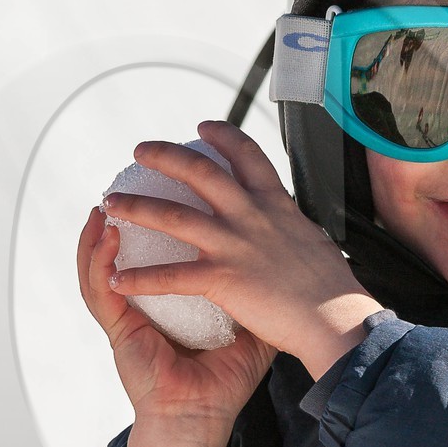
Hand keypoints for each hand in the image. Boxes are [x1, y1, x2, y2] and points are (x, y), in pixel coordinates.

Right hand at [78, 204, 275, 446]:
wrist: (203, 418)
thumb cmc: (223, 381)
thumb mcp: (251, 329)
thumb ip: (261, 295)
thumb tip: (291, 265)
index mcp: (175, 297)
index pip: (159, 252)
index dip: (156, 216)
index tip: (168, 185)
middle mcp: (148, 301)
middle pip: (126, 248)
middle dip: (123, 210)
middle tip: (126, 181)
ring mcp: (130, 314)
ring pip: (101, 265)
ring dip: (98, 232)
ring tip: (103, 204)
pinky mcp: (119, 329)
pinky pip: (100, 290)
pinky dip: (98, 261)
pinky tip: (105, 238)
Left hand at [100, 121, 382, 379]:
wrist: (337, 319)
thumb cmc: (330, 291)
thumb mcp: (312, 240)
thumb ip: (288, 228)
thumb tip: (286, 228)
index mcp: (276, 205)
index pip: (247, 154)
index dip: (223, 135)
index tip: (203, 127)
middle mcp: (252, 216)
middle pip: (200, 171)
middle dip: (164, 156)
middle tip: (140, 152)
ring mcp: (236, 245)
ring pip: (174, 215)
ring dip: (136, 207)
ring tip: (111, 203)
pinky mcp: (224, 278)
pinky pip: (171, 276)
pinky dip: (140, 278)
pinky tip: (118, 278)